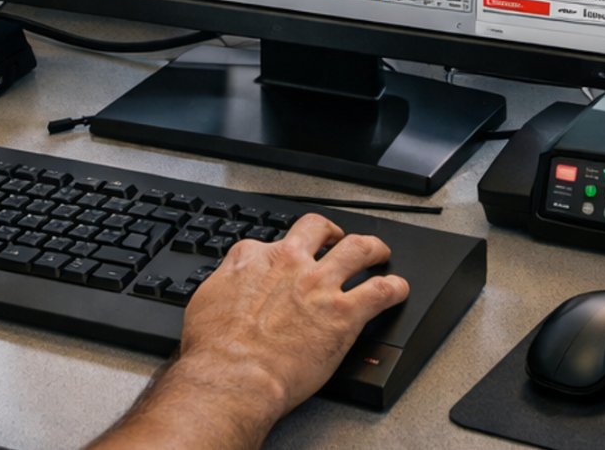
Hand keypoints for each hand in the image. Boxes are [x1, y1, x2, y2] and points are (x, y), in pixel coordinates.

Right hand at [174, 214, 409, 427]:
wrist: (233, 376)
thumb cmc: (215, 350)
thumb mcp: (205, 302)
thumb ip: (224, 286)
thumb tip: (224, 290)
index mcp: (254, 259)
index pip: (269, 242)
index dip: (279, 251)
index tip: (283, 260)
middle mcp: (290, 263)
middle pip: (317, 228)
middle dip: (331, 230)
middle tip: (337, 238)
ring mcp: (320, 284)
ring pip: (358, 248)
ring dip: (373, 248)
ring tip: (379, 252)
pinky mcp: (345, 312)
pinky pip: (382, 291)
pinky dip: (395, 288)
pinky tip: (399, 290)